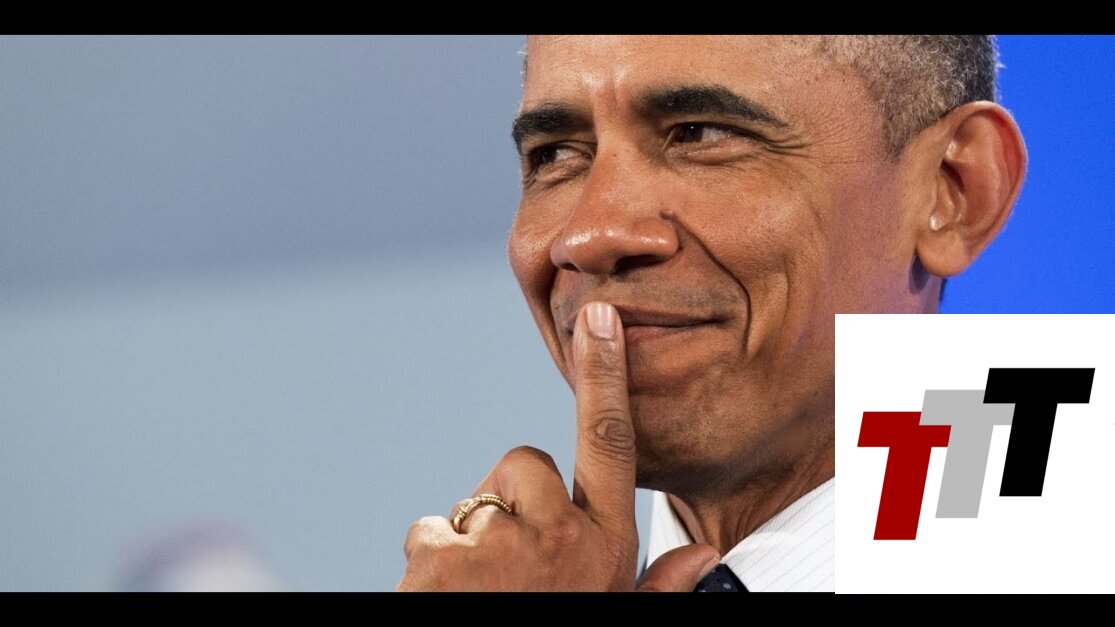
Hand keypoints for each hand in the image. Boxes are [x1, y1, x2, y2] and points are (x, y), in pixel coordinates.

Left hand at [397, 301, 720, 590]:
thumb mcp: (616, 617)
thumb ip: (661, 588)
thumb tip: (707, 553)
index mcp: (607, 546)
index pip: (612, 441)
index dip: (606, 374)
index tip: (600, 316)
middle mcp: (560, 537)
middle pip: (524, 463)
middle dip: (511, 501)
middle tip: (512, 568)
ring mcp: (501, 546)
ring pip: (473, 500)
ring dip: (471, 538)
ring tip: (481, 595)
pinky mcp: (443, 558)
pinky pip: (429, 530)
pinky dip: (430, 563)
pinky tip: (446, 600)